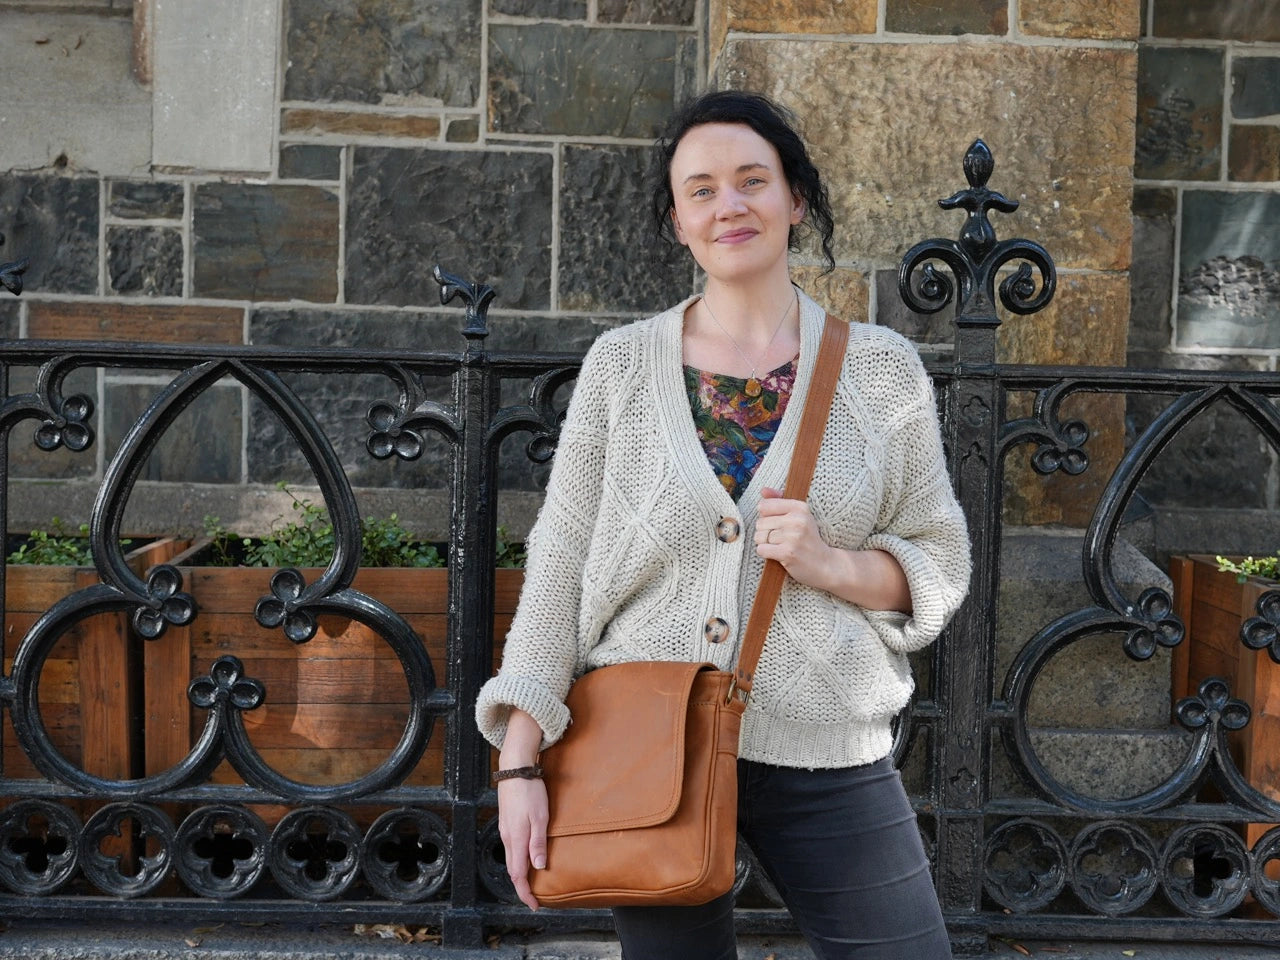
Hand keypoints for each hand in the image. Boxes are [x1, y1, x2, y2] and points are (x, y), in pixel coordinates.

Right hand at [497, 776, 547, 910]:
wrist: (514, 769)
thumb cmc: (530, 791)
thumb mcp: (540, 816)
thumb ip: (538, 843)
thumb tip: (539, 867)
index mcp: (516, 839)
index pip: (518, 875)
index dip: (525, 893)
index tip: (534, 905)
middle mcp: (507, 838)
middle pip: (512, 870)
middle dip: (522, 887)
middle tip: (534, 898)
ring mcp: (505, 830)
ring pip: (510, 860)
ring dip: (519, 874)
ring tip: (531, 882)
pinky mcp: (506, 823)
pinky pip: (510, 849)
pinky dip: (516, 861)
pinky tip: (525, 859)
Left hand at [754, 486, 832, 589]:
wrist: (826, 564)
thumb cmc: (809, 539)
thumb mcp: (800, 516)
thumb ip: (779, 501)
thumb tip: (763, 490)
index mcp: (800, 507)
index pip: (764, 506)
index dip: (766, 517)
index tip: (777, 524)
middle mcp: (797, 520)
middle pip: (760, 523)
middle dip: (765, 532)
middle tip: (780, 539)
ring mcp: (793, 537)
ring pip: (759, 537)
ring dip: (765, 544)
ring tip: (779, 546)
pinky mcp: (788, 553)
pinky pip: (761, 549)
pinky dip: (766, 553)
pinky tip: (777, 554)